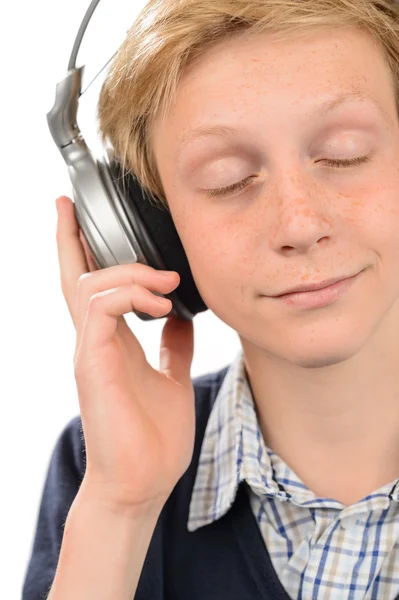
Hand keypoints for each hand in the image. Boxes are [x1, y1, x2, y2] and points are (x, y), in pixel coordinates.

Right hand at [55, 195, 194, 514]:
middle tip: (72, 205)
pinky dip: (130, 295)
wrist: (143, 481)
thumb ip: (174, 343)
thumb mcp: (173, 376)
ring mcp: (91, 350)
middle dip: (71, 237)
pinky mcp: (93, 363)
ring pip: (89, 285)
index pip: (89, 286)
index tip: (72, 213)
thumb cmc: (153, 435)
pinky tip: (161, 304)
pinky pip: (101, 310)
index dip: (78, 249)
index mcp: (112, 341)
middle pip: (74, 276)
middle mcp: (95, 340)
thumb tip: (184, 315)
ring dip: (130, 272)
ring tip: (166, 283)